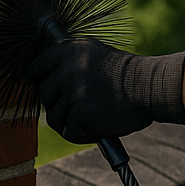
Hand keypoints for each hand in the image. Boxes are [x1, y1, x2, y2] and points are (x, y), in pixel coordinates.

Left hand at [28, 37, 184, 143]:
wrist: (148, 87)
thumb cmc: (126, 74)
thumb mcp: (94, 55)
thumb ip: (70, 62)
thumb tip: (47, 79)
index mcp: (68, 50)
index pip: (36, 68)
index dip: (40, 80)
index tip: (48, 88)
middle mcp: (66, 68)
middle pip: (44, 95)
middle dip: (58, 105)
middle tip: (76, 109)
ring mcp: (72, 91)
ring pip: (54, 117)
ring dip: (70, 122)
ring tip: (90, 120)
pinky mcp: (79, 113)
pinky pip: (69, 131)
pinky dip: (81, 134)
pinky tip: (97, 129)